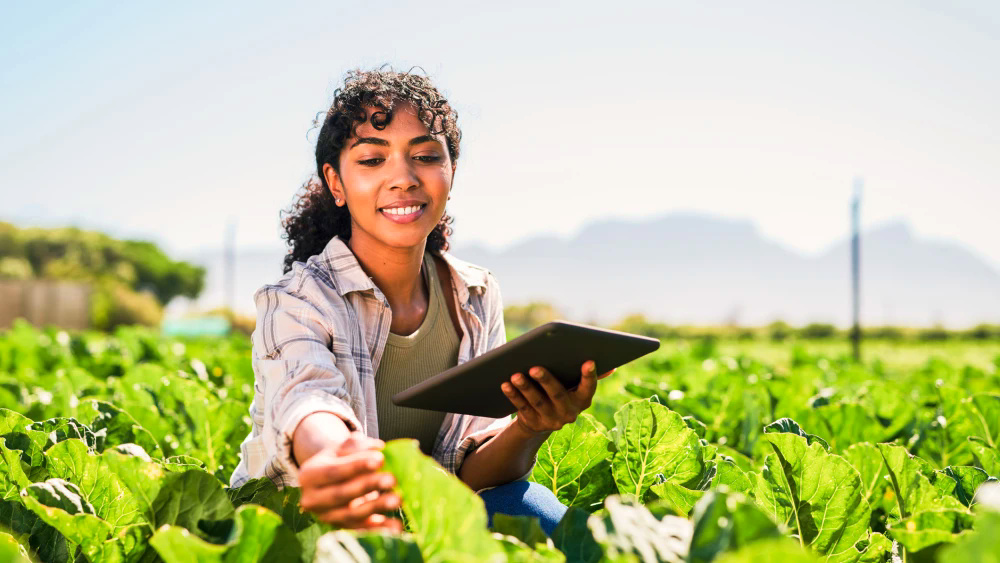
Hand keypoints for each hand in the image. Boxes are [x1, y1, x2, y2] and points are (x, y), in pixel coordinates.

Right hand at [297, 433, 403, 531]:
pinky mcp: (340, 529)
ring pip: (351, 515)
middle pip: (341, 494)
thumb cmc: (338, 461)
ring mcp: (326, 517)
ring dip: (376, 507)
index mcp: (309, 475)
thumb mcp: (341, 449)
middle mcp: (312, 500)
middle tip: (391, 479)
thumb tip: (378, 447)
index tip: (380, 458)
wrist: (328, 484)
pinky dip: (379, 529)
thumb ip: (357, 445)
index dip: (357, 466)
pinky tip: (396, 526)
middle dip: (368, 486)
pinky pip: (361, 531)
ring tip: (398, 499)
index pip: (333, 471)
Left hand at [500, 360, 615, 434]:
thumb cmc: (562, 392)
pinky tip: (505, 384)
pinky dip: (513, 395)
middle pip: (558, 395)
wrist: (542, 420)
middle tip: (535, 367)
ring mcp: (550, 420)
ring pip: (537, 402)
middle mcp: (569, 413)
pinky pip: (522, 408)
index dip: (589, 376)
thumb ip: (588, 377)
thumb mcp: (576, 387)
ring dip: (526, 388)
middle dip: (546, 380)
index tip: (588, 361)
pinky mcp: (533, 423)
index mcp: (583, 400)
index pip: (589, 388)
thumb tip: (612, 367)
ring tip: (516, 374)